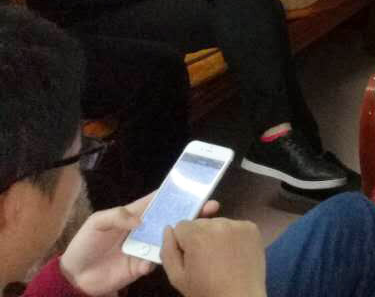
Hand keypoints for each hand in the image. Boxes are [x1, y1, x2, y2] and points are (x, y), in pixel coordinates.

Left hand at [60, 194, 218, 296]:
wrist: (75, 278)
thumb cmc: (85, 244)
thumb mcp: (97, 222)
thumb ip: (117, 216)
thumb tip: (141, 221)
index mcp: (136, 213)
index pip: (159, 199)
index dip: (177, 191)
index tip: (197, 185)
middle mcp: (145, 229)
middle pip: (172, 217)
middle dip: (192, 210)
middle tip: (212, 206)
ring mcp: (146, 247)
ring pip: (170, 238)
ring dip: (184, 234)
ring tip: (200, 229)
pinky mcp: (143, 266)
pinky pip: (158, 260)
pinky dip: (164, 256)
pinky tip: (171, 252)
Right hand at [162, 217, 266, 296]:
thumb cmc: (206, 291)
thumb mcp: (177, 277)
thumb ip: (168, 251)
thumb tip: (168, 229)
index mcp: (197, 235)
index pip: (181, 226)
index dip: (183, 243)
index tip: (190, 257)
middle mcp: (218, 223)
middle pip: (200, 223)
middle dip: (199, 237)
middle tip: (206, 259)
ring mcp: (238, 224)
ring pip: (218, 223)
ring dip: (216, 236)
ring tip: (221, 257)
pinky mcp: (252, 228)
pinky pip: (235, 226)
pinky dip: (233, 236)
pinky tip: (234, 254)